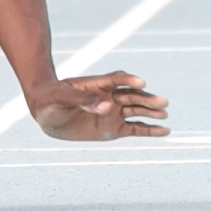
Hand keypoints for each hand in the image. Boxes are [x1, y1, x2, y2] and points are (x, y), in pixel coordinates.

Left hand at [30, 71, 168, 141]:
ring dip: (151, 113)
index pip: (117, 79)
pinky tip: (165, 131)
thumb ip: (84, 101)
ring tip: (165, 114)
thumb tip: (107, 106)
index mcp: (98, 84)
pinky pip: (136, 129)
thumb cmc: (51, 98)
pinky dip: (150, 130)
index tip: (141, 83)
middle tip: (163, 102)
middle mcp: (110, 97)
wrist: (46, 113)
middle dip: (147, 99)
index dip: (129, 80)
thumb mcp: (63, 97)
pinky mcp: (114, 129)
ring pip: (137, 111)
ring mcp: (114, 112)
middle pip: (132, 96)